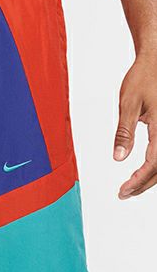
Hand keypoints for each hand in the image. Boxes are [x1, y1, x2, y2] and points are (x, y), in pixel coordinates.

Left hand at [114, 53, 156, 198]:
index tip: (123, 190)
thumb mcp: (128, 104)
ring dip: (151, 177)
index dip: (139, 181)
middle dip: (144, 184)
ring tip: (131, 187)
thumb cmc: (143, 78)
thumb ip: (124, 132)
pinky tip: (144, 170)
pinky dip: (156, 165)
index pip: (154, 164)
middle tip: (124, 194)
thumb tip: (119, 158)